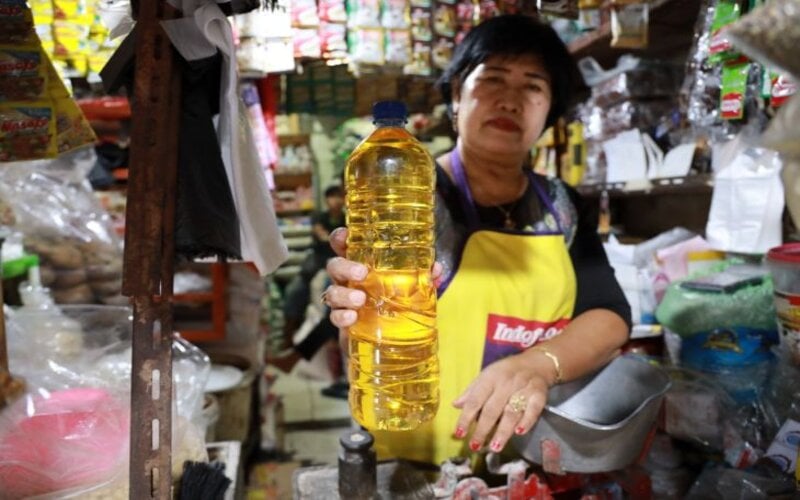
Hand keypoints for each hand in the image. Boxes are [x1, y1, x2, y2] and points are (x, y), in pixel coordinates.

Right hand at [324, 228, 442, 346]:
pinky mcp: (343, 321)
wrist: (389, 336)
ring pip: (331, 292)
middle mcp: (347, 279)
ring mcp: (343, 300)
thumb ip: (422, 276)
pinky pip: (334, 316)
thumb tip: (436, 269)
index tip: (345, 237)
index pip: (343, 245)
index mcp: (360, 263)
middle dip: (344, 267)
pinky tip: (352, 318)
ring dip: (343, 294)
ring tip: (360, 299)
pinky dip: (341, 316)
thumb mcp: (410, 286)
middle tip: (361, 273)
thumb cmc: (396, 300)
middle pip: (334, 266)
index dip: (340, 238)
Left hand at [452, 354, 550, 453]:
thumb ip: (471, 392)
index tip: (459, 434)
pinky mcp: (539, 395)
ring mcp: (523, 389)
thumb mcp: (486, 376)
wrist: (535, 363)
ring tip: (495, 447)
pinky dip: (526, 421)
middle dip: (483, 429)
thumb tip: (455, 405)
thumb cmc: (506, 372)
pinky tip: (519, 432)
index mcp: (490, 378)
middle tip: (475, 446)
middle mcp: (506, 383)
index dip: (466, 418)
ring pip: (512, 412)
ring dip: (503, 431)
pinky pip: (533, 410)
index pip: (475, 400)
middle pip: (492, 409)